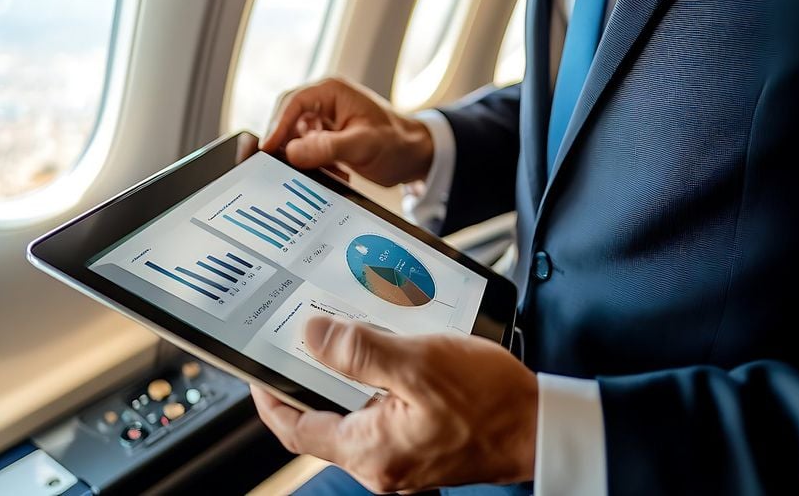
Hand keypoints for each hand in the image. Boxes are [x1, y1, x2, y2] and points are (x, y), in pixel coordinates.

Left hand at [251, 316, 537, 492]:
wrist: (540, 427)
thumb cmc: (490, 402)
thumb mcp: (419, 364)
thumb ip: (360, 351)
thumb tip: (312, 337)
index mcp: (371, 450)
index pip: (296, 428)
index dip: (269, 396)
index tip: (257, 365)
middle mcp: (380, 462)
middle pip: (321, 419)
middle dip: (308, 378)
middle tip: (300, 338)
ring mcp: (400, 457)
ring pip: (352, 413)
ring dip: (344, 376)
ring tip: (344, 335)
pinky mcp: (418, 445)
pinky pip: (380, 412)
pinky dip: (373, 383)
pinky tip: (385, 353)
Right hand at [260, 78, 433, 186]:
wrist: (414, 156)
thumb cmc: (397, 143)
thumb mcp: (363, 145)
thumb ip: (328, 148)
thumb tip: (292, 152)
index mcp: (333, 91)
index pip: (294, 102)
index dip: (277, 125)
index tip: (268, 149)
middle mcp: (325, 101)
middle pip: (288, 118)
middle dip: (286, 143)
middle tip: (282, 165)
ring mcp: (325, 119)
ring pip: (296, 137)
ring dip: (303, 156)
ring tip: (324, 170)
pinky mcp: (327, 136)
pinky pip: (307, 149)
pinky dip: (314, 163)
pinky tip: (333, 173)